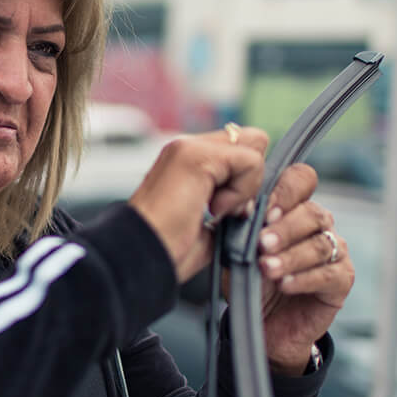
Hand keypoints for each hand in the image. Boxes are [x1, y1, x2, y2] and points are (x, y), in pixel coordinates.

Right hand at [128, 125, 269, 283]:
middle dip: (251, 175)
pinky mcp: (196, 156)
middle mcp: (188, 147)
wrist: (141, 257)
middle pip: (253, 139)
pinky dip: (241, 191)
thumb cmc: (167, 249)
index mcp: (189, 160)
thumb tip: (252, 204)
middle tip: (226, 208)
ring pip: (254, 145)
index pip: (243, 147)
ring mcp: (189, 147)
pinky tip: (213, 209)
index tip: (227, 211)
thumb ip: (228, 204)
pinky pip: (249, 161)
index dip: (247, 179)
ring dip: (245, 186)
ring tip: (215, 210)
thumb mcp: (207, 224)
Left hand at [254, 163, 353, 374]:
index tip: (264, 211)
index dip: (286, 192)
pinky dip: (305, 278)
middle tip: (262, 243)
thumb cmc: (252, 282)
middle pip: (312, 213)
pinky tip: (286, 285)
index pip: (301, 181)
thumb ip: (237, 230)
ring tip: (267, 268)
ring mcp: (335, 251)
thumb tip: (239, 210)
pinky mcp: (343, 279)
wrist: (265, 325)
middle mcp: (318, 225)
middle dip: (285, 228)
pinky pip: (330, 273)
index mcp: (293, 208)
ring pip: (321, 244)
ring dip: (292, 256)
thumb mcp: (236, 253)